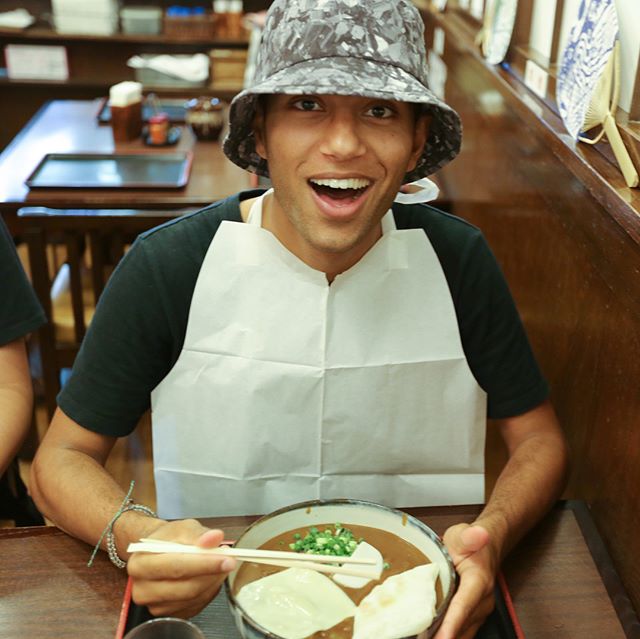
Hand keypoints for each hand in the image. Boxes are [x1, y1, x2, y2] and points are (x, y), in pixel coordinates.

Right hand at [127, 518, 236, 617]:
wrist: (158, 550)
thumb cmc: (169, 538)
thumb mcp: (182, 527)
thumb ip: (199, 533)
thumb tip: (214, 538)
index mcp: (140, 562)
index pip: (176, 566)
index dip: (204, 563)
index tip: (226, 559)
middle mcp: (142, 588)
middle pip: (185, 587)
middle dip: (212, 574)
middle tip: (230, 561)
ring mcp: (154, 604)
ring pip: (192, 598)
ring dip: (212, 582)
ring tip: (221, 566)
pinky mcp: (167, 614)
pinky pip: (194, 606)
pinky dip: (208, 591)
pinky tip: (211, 577)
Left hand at [434, 524, 496, 638]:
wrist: (485, 548)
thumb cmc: (470, 542)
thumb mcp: (463, 535)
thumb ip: (469, 536)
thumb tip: (479, 534)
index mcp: (479, 581)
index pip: (464, 606)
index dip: (451, 624)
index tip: (442, 638)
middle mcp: (483, 601)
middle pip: (462, 625)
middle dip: (443, 636)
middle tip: (421, 638)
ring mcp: (479, 611)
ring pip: (463, 632)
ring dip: (444, 636)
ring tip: (423, 638)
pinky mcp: (474, 616)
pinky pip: (461, 630)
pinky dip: (447, 634)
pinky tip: (431, 636)